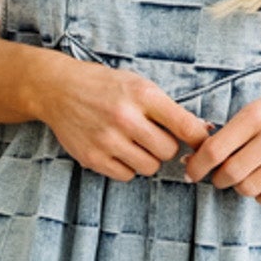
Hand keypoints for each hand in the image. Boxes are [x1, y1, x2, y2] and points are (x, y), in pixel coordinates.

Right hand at [37, 54, 213, 179]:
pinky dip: (128, 167)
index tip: (201, 143)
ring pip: (149, 167)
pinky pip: (126, 175)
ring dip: (148, 159)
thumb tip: (202, 132)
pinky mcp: (92, 157)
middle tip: (155, 137)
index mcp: (142, 95)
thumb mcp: (138, 85)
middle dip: (166, 147)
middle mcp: (125, 117)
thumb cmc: (105, 87)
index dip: (199, 139)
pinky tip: (119, 150)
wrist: (58, 89)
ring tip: (136, 144)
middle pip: (168, 151)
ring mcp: (107, 140)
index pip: (184, 126)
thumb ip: (167, 108)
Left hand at [181, 84, 260, 205]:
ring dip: (241, 187)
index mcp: (256, 115)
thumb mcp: (255, 111)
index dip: (197, 166)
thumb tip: (193, 161)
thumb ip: (227, 134)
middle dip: (219, 179)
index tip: (191, 172)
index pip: (215, 150)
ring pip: (249, 189)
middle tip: (221, 175)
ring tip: (247, 175)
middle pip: (230, 173)